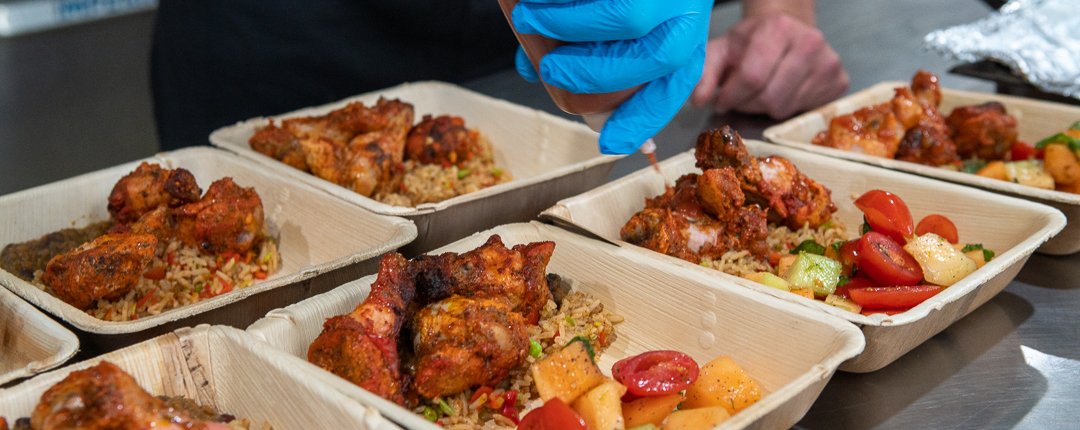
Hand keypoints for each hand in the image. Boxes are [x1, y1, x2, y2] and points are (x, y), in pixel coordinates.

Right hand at [511, 0, 712, 154]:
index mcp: (682, 36)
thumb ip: (584, 50)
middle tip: (547, 72)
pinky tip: (531, 1)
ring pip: (628, 18)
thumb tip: (535, 71)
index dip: (642, 120)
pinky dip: (564, 3)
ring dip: (569, 28)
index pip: (672, 86)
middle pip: (655, 59)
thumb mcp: (619, 17)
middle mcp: (686, 9)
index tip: (608, 143)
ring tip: (528, 21)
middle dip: (591, 76)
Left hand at [691, 13, 848, 118]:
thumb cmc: (752, 42)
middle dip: (748, 104)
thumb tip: (698, 100)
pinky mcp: (839, 82)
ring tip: (761, 92)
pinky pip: (804, 112)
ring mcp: (829, 63)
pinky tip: (783, 92)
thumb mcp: (722, 51)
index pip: (752, 77)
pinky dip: (787, 109)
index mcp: (778, 29)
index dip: (732, 96)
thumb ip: (704, 74)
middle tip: (742, 97)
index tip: (722, 99)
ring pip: (785, 109)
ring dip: (765, 108)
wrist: (787, 31)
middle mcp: (810, 43)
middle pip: (770, 97)